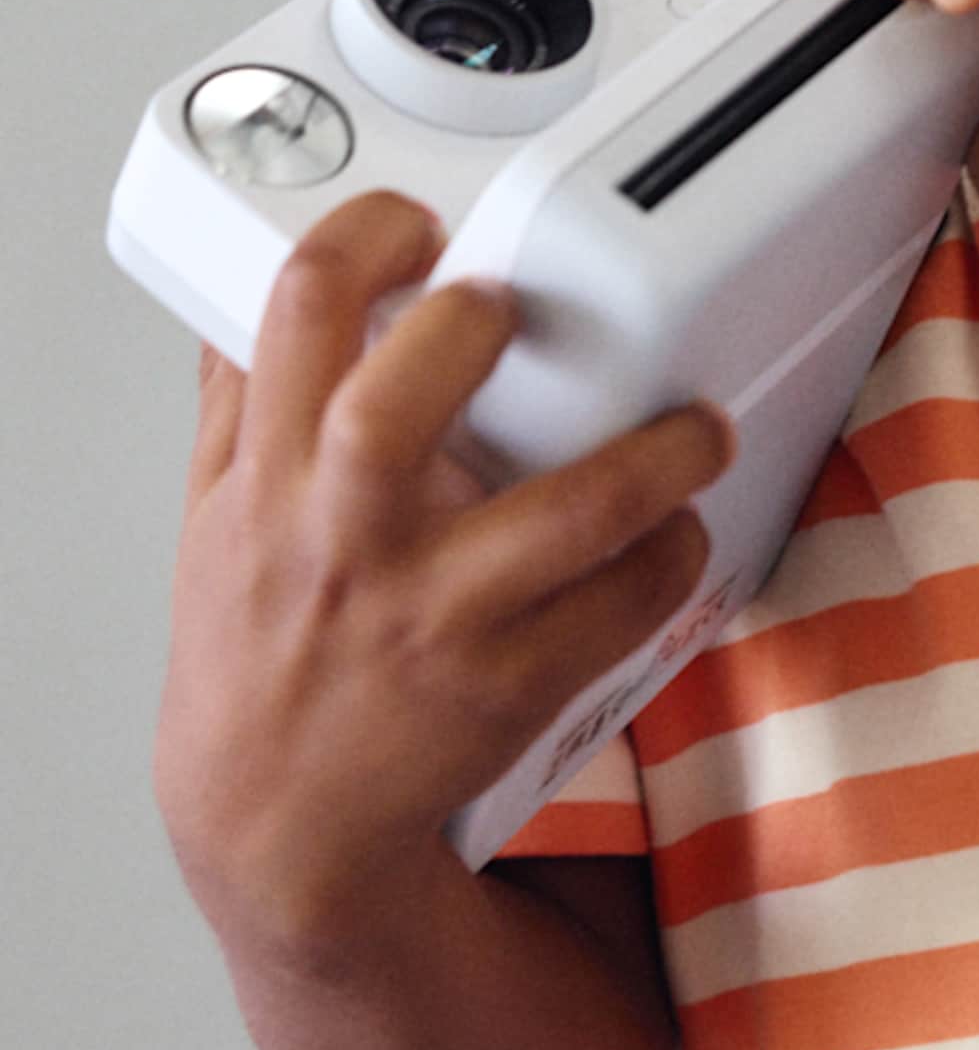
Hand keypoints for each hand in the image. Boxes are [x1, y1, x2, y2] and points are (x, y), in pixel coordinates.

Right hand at [156, 192, 731, 952]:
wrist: (276, 826)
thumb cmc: (252, 658)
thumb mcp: (211, 517)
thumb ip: (238, 401)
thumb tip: (243, 292)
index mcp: (272, 480)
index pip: (295, 319)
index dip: (364, 242)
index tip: (420, 222)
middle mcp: (346, 541)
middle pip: (394, 412)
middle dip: (472, 332)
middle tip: (523, 309)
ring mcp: (432, 617)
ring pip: (559, 518)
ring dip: (647, 460)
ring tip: (695, 425)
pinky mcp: (505, 686)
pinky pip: (616, 613)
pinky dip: (667, 562)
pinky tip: (681, 529)